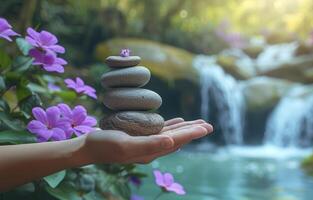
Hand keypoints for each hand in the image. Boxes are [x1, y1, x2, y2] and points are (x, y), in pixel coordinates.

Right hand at [80, 118, 212, 163]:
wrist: (88, 147)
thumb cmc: (104, 145)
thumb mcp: (125, 144)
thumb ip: (149, 144)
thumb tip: (172, 142)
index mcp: (151, 151)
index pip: (176, 141)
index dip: (191, 134)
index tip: (206, 127)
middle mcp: (152, 149)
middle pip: (177, 138)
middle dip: (193, 131)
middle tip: (209, 125)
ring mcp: (146, 143)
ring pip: (171, 134)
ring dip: (185, 128)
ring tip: (199, 123)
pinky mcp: (140, 137)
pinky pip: (160, 130)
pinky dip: (171, 125)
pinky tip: (177, 121)